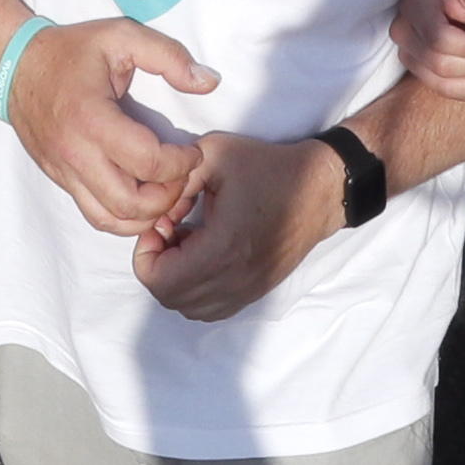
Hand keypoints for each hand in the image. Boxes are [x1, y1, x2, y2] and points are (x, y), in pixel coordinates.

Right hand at [6, 16, 213, 242]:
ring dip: (146, 214)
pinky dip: (123, 218)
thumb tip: (209, 82)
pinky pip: (94, 215)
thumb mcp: (122, 35)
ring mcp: (64, 172)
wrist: (17, 65)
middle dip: (168, 196)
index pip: (147, 162)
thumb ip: (169, 56)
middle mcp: (75, 153)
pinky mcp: (60, 180)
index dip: (181, 164)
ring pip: (111, 220)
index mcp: (92, 118)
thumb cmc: (72, 50)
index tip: (193, 151)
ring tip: (164, 190)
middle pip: (131, 203)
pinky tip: (142, 200)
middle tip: (181, 175)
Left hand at [135, 131, 342, 323]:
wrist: (318, 190)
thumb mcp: (213, 154)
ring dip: (175, 280)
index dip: (145, 254)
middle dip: (157, 265)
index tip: (161, 223)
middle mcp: (234, 280)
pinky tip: (203, 257)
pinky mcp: (255, 292)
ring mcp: (246, 291)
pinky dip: (195, 291)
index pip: (159, 280)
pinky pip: (211, 310)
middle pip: (169, 298)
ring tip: (186, 244)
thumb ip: (175, 179)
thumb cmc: (267, 168)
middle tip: (170, 230)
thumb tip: (158, 212)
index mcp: (222, 248)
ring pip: (189, 309)